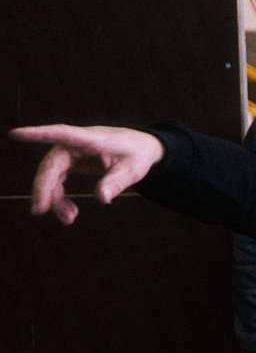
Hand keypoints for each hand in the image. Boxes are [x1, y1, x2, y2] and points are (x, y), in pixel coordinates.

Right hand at [13, 125, 165, 224]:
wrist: (142, 148)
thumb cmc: (137, 153)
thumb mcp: (133, 170)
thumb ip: (117, 182)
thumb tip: (101, 198)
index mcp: (91, 139)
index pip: (62, 134)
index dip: (38, 134)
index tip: (16, 134)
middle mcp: (75, 144)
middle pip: (51, 164)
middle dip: (44, 187)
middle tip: (39, 210)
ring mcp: (70, 154)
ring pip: (52, 176)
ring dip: (54, 198)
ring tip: (68, 219)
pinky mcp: (70, 163)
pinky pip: (58, 182)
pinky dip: (61, 198)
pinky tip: (69, 213)